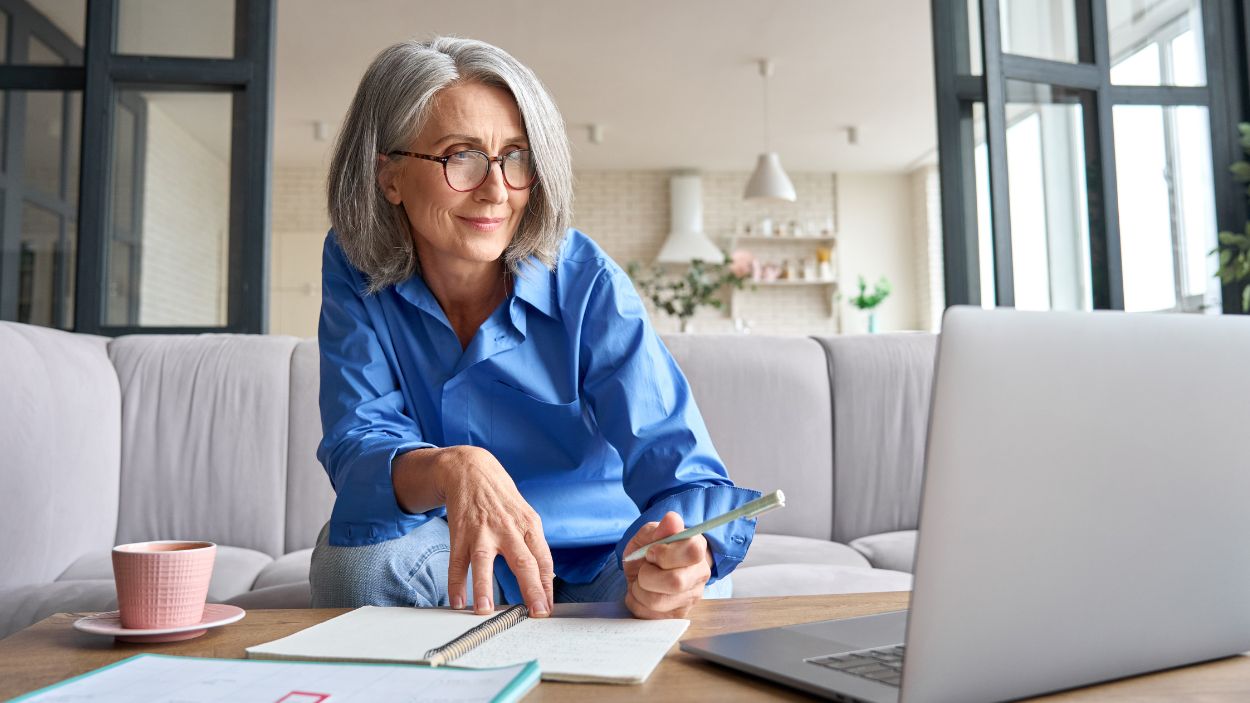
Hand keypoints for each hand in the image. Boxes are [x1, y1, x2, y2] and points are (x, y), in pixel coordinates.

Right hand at [435, 446, 554, 616]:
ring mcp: (482, 531)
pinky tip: (457, 601)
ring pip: (484, 561)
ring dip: (484, 587)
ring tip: (485, 610)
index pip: (543, 560)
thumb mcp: (525, 515)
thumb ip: (534, 545)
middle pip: (523, 562)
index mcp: (529, 525)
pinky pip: (457, 561)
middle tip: (537, 613)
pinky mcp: (460, 532)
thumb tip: (547, 577)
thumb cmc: (502, 498)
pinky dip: (456, 583)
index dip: (547, 585)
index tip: (547, 608)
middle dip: (532, 589)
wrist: (471, 469)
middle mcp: (507, 529)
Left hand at [622, 511, 713, 618]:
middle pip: (676, 582)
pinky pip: (651, 616)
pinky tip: (641, 594)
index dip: (665, 553)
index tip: (650, 552)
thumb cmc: (649, 549)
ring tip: (640, 582)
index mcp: (697, 548)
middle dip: (648, 575)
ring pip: (659, 602)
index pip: (691, 551)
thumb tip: (672, 520)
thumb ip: (659, 529)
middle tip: (643, 570)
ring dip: (639, 590)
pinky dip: (637, 603)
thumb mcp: (649, 535)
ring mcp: (691, 598)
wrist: (645, 569)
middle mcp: (700, 574)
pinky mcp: (678, 616)